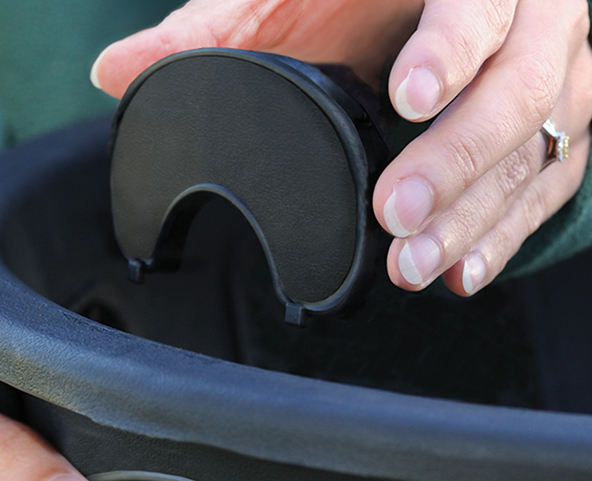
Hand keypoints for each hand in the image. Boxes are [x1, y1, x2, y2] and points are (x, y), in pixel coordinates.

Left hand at [92, 0, 591, 295]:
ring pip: (541, 144)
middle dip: (459, 157)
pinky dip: (507, 235)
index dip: (452, 44)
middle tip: (397, 214)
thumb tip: (113, 70)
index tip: (411, 93)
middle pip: (522, 84)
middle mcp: (531, 14)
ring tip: (415, 267)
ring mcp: (558, 72)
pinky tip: (461, 275)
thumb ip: (216, 27)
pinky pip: (553, 182)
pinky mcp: (564, 125)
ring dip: (477, 215)